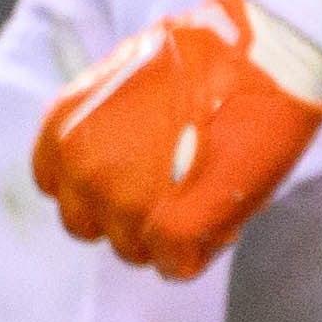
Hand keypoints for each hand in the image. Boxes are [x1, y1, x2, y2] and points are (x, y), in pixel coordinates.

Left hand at [33, 0, 321, 275]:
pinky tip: (224, 219)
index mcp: (63, 132)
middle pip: (93, 227)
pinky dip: (201, 250)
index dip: (100, 188)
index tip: (135, 178)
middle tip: (176, 191)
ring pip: (136, 251)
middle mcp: (82, 171)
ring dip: (169, 234)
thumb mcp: (128, 76)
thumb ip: (107, 128)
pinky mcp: (169, 229)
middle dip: (130, 215)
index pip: (61, 189)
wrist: (260, 54)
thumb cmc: (209, 56)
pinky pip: (177, 266)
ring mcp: (123, 203)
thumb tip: (125, 162)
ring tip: (208, 196)